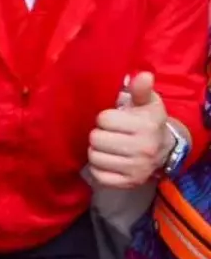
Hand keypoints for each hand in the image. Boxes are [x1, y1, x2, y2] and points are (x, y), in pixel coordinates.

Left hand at [88, 72, 171, 188]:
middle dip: (99, 134)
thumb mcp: (147, 103)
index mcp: (146, 126)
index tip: (113, 120)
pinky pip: (98, 175)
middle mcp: (143, 149)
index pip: (104, 119)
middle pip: (96, 139)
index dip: (105, 118)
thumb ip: (140, 89)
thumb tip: (142, 75)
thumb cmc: (148, 122)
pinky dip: (98, 168)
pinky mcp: (128, 183)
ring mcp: (136, 168)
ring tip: (107, 147)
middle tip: (108, 134)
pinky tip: (108, 161)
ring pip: (94, 157)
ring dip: (96, 151)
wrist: (163, 151)